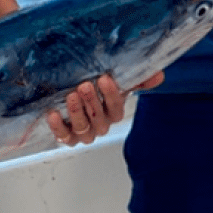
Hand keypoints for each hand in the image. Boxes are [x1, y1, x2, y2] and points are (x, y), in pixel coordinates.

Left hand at [46, 72, 163, 146]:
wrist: (78, 98)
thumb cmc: (100, 91)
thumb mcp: (119, 83)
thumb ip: (138, 80)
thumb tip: (159, 75)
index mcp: (114, 114)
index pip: (116, 108)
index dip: (111, 95)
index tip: (104, 79)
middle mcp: (100, 126)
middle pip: (99, 119)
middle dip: (92, 102)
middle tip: (85, 86)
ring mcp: (84, 134)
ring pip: (83, 128)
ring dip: (76, 112)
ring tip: (71, 96)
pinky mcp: (67, 137)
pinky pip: (63, 136)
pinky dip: (58, 127)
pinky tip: (53, 114)